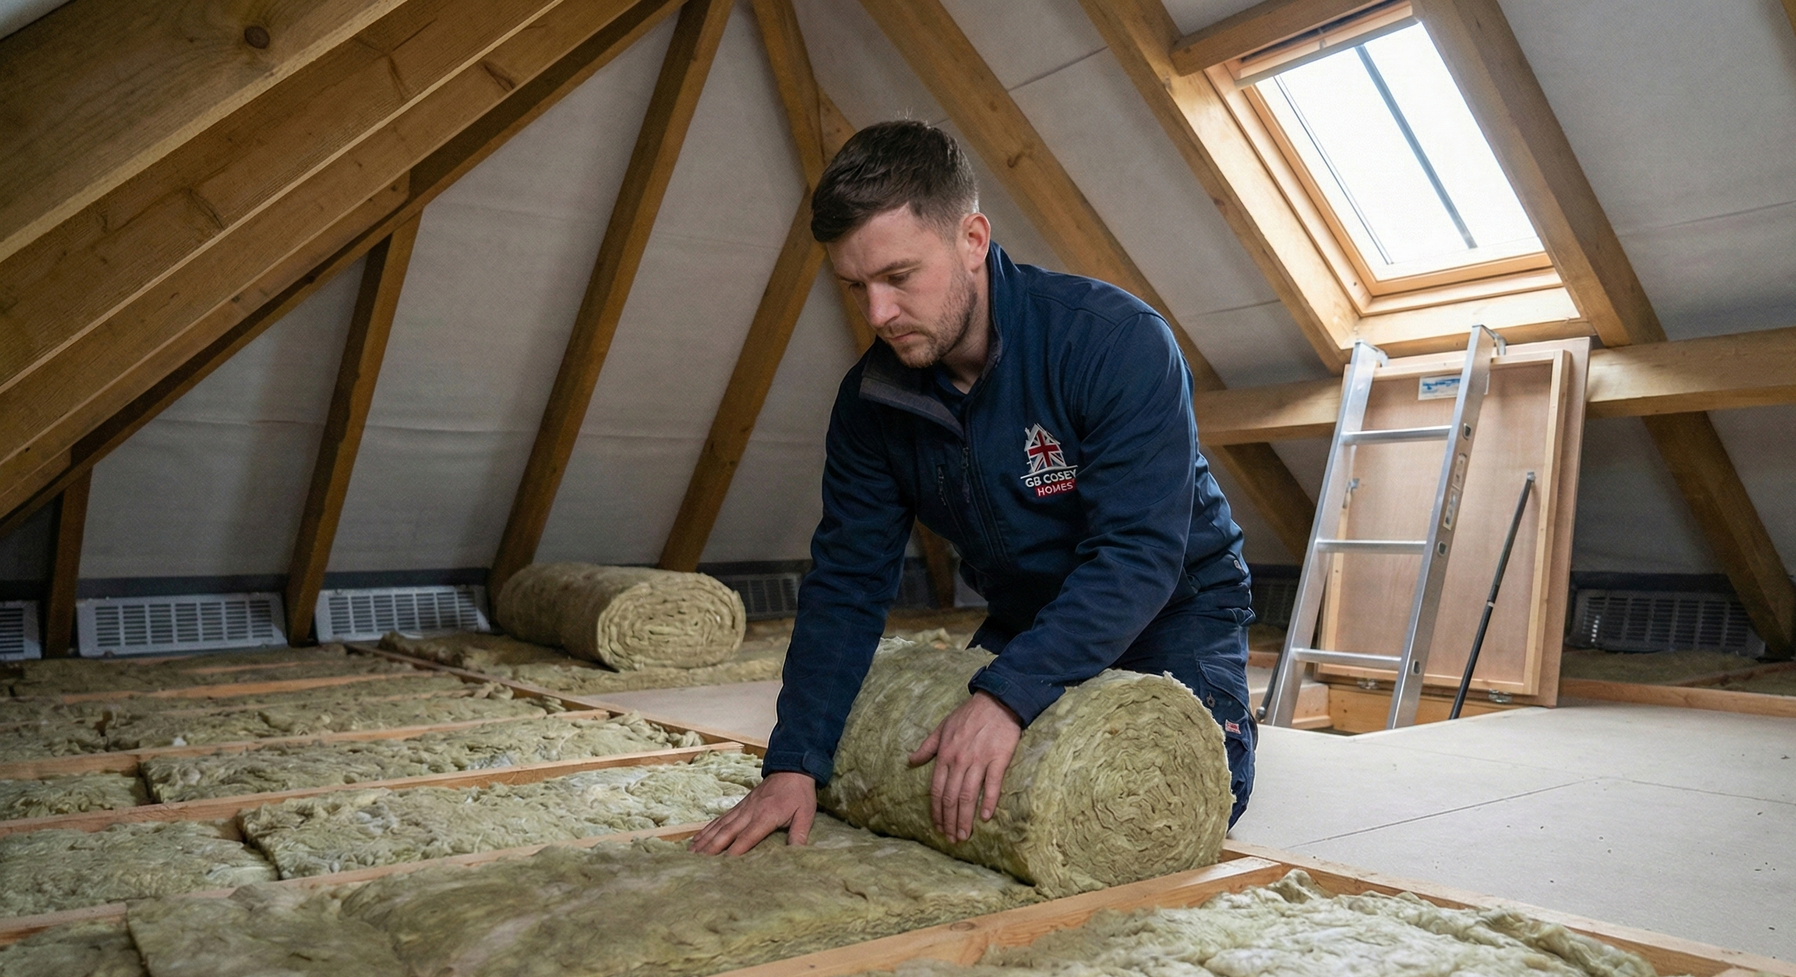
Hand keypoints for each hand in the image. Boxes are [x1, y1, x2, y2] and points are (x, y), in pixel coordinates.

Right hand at [688, 771, 816, 854]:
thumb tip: (797, 854)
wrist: (792, 767)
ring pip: (719, 826)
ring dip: (704, 840)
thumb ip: (799, 834)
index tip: (723, 866)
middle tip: (697, 863)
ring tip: (691, 854)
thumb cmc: (799, 793)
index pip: (747, 837)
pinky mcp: (739, 805)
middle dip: (711, 848)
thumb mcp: (806, 813)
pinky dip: (707, 829)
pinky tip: (697, 838)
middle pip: (727, 832)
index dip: (735, 851)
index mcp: (765, 816)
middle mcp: (749, 812)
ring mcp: (742, 808)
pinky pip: (720, 819)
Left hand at [907, 691, 1021, 842]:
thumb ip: (927, 747)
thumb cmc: (968, 715)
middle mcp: (959, 760)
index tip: (937, 826)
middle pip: (951, 797)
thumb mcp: (942, 727)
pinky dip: (988, 801)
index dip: (936, 811)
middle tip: (951, 839)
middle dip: (949, 821)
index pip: (937, 790)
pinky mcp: (998, 759)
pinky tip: (986, 817)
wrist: (997, 701)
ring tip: (964, 835)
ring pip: (968, 795)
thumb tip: (911, 761)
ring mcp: (979, 760)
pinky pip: (992, 784)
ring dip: (965, 818)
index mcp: (945, 754)